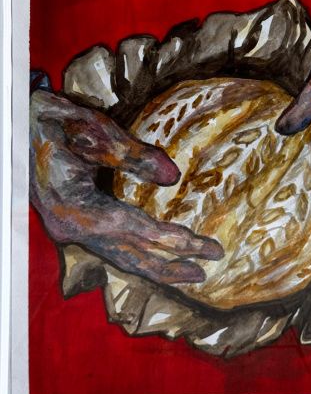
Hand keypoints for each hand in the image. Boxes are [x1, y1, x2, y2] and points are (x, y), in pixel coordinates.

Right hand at [30, 89, 223, 283]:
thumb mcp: (92, 129)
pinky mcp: (74, 222)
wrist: (15, 126)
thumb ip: (133, 154)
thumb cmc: (51, 120)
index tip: (207, 249)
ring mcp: (70, 228)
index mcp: (74, 206)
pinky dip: (139, 253)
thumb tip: (173, 178)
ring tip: (191, 273)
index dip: (173, 241)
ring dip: (157, 265)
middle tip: (206, 273)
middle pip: (128, 257)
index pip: (135, 231)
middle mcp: (71, 226)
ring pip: (120, 256)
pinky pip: (112, 246)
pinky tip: (159, 254)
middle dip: (170, 267)